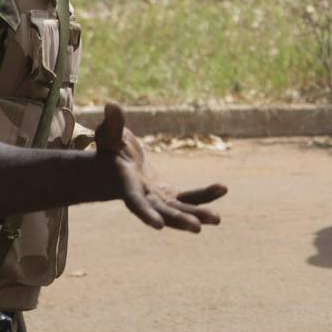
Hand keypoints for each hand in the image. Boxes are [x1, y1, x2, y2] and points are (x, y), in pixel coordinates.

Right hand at [95, 102, 227, 231]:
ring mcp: (158, 201)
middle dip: (179, 220)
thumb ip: (113, 123)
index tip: (157, 226)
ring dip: (198, 214)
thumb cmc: (109, 150)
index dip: (146, 213)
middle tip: (197, 227)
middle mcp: (144, 198)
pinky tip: (223, 189)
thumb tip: (112, 104)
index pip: (136, 203)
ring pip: (179, 210)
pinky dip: (205, 195)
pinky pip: (190, 198)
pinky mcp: (169, 197)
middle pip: (162, 212)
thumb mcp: (108, 135)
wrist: (113, 170)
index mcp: (126, 186)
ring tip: (217, 220)